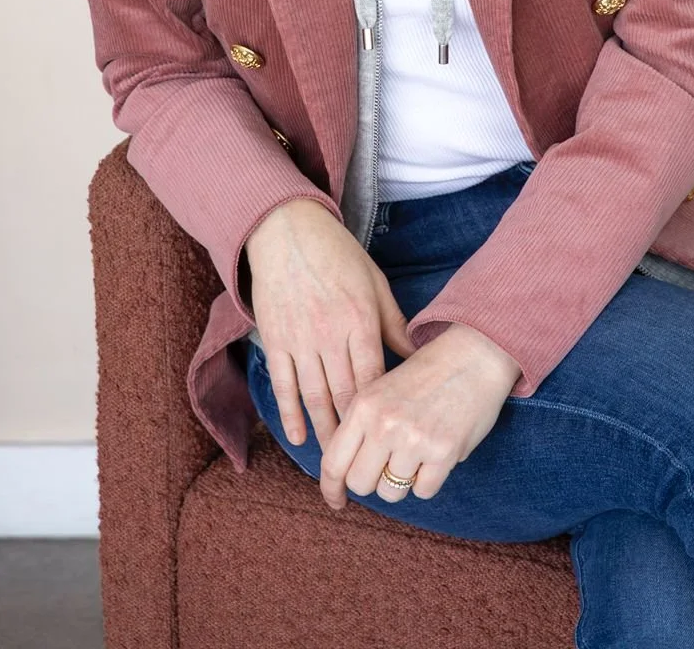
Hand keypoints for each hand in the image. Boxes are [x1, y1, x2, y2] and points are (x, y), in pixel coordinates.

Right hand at [244, 198, 415, 451]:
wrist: (287, 230)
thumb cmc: (337, 254)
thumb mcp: (374, 282)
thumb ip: (394, 322)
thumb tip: (418, 356)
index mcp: (360, 320)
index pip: (374, 377)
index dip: (381, 411)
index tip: (391, 436)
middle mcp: (330, 334)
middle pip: (345, 394)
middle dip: (355, 433)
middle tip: (365, 463)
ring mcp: (299, 339)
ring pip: (314, 396)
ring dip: (324, 431)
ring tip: (334, 461)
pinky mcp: (274, 339)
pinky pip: (283, 384)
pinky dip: (290, 413)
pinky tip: (298, 437)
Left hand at [317, 322, 522, 511]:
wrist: (474, 355)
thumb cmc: (427, 373)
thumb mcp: (382, 388)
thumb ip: (361, 424)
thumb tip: (345, 471)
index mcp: (364, 405)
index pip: (333, 462)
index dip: (331, 488)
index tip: (336, 500)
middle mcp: (384, 424)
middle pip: (360, 484)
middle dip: (372, 481)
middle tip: (386, 467)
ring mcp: (414, 440)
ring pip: (391, 492)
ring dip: (402, 481)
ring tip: (416, 455)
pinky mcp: (444, 452)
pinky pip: (423, 491)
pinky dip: (428, 480)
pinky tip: (435, 455)